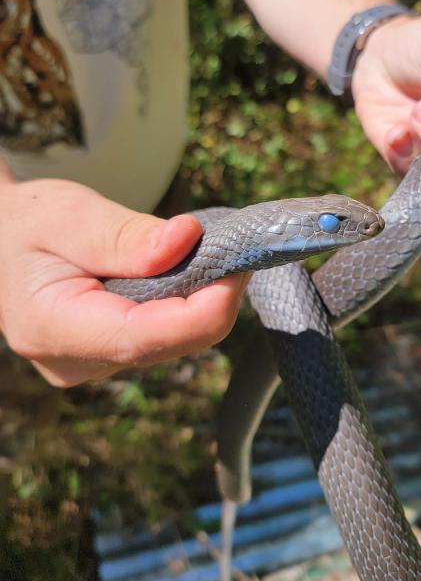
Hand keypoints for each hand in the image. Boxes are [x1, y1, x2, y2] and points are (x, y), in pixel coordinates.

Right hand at [0, 179, 248, 386]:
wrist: (6, 239)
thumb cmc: (31, 223)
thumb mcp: (69, 215)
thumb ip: (125, 235)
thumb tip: (188, 239)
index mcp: (50, 329)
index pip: (140, 337)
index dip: (200, 311)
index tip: (237, 270)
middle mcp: (73, 362)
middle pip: (165, 344)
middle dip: (209, 299)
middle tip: (233, 249)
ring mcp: (93, 365)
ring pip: (171, 343)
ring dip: (200, 301)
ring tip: (206, 253)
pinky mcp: (111, 356)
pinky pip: (164, 337)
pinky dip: (185, 305)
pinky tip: (186, 272)